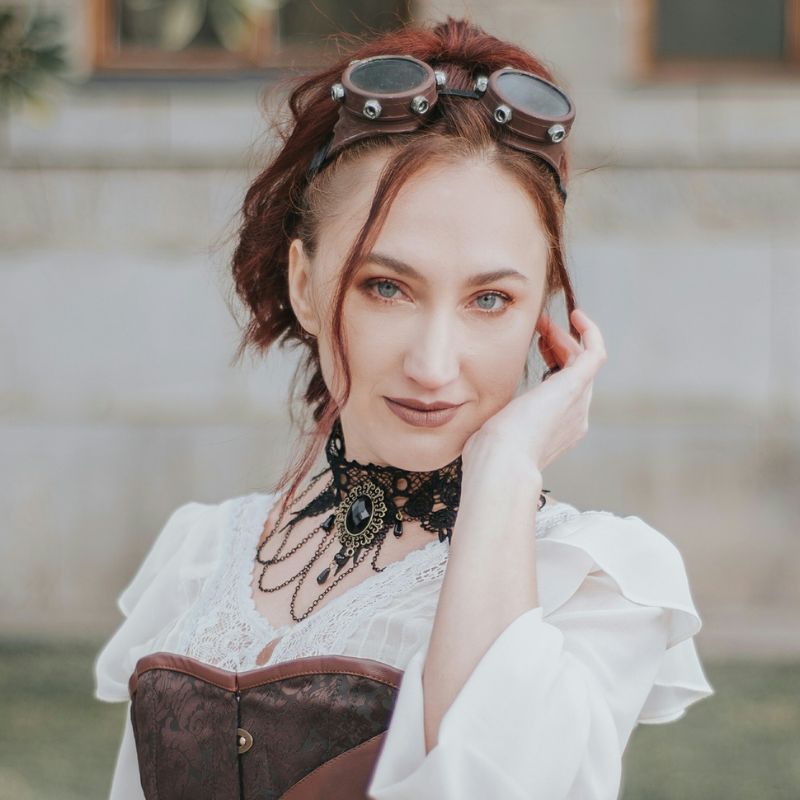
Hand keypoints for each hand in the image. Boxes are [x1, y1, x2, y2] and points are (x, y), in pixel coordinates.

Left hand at [462, 308, 606, 473]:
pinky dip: (590, 333)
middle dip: (560, 348)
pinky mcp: (576, 386)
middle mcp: (574, 417)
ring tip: (544, 323)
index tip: (535, 346)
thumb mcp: (494, 432)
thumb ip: (497, 420)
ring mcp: (578, 402)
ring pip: (582, 362)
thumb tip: (479, 412)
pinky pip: (595, 354)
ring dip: (565, 338)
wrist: (501, 463)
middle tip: (540, 329)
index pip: (563, 390)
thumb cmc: (489, 455)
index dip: (553, 363)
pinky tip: (576, 315)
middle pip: (575, 374)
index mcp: (557, 430)